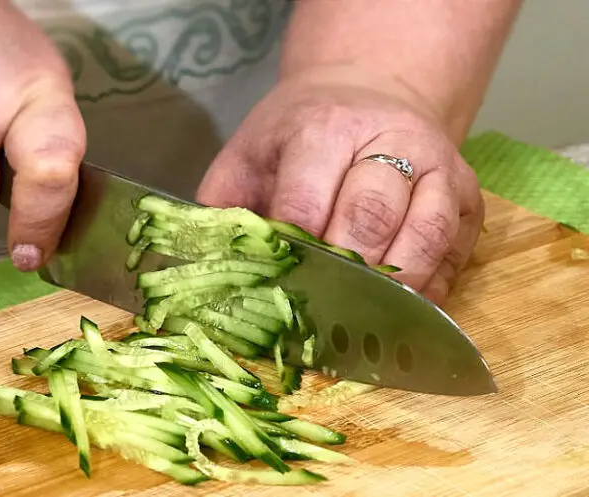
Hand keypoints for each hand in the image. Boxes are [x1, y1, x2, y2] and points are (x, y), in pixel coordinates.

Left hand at [197, 69, 484, 304]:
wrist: (369, 92)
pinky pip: (455, 252)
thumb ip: (226, 205)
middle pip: (371, 219)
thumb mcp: (250, 152)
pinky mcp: (467, 195)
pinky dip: (429, 290)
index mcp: (325, 128)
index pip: (307, 202)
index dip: (293, 255)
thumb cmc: (300, 133)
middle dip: (344, 275)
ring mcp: (438, 167)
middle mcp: (391, 140)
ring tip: (363, 323)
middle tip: (320, 316)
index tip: (280, 292)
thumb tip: (208, 272)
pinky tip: (400, 313)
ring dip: (393, 288)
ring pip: (426, 236)